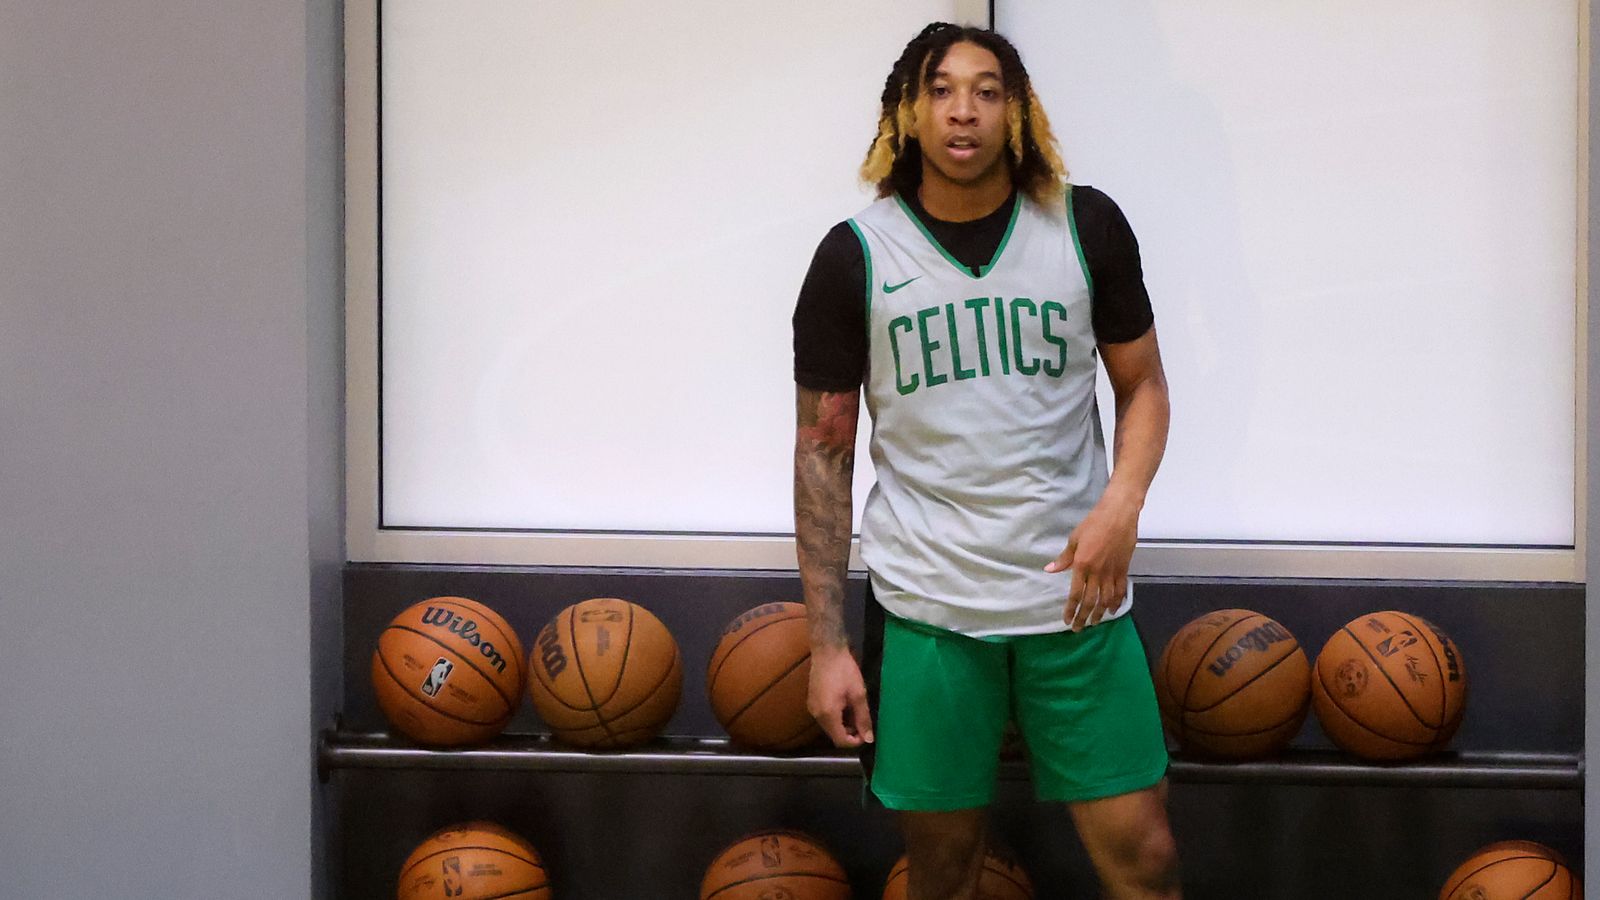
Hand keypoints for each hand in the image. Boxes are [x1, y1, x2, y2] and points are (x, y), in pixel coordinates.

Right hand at [806, 645, 873, 747]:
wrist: (827, 651)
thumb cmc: (845, 671)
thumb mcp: (858, 695)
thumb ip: (863, 719)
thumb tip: (869, 738)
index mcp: (828, 715)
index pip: (841, 741)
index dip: (855, 742)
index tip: (866, 733)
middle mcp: (817, 715)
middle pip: (834, 735)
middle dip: (850, 733)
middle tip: (863, 722)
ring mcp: (812, 708)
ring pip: (829, 727)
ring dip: (843, 725)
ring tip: (855, 712)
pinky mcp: (811, 701)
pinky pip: (825, 717)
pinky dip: (836, 717)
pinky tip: (845, 705)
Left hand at [1045, 490, 1140, 630]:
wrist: (1119, 514)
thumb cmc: (1093, 523)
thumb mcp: (1074, 538)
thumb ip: (1064, 558)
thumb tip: (1049, 570)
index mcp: (1082, 565)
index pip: (1075, 593)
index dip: (1071, 609)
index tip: (1067, 620)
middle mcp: (1097, 572)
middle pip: (1090, 601)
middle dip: (1083, 617)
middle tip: (1078, 629)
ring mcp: (1112, 572)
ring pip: (1106, 599)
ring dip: (1099, 613)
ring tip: (1094, 623)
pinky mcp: (1124, 569)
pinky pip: (1120, 590)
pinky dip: (1117, 602)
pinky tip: (1113, 610)